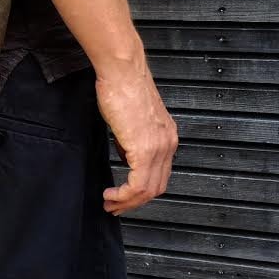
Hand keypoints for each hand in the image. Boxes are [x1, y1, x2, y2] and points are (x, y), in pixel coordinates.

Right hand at [94, 51, 177, 215]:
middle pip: (157, 187)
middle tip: (115, 206)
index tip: (124, 197)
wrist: (122, 71)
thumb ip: (131, 139)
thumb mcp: (130, 119)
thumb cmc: (122, 87)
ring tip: (110, 203)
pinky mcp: (144, 149)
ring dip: (127, 202)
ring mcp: (158, 147)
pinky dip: (124, 195)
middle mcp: (167, 144)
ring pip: (147, 190)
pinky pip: (137, 184)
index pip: (160, 175)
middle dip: (134, 202)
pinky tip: (111, 194)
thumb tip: (125, 153)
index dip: (142, 191)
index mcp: (166, 137)